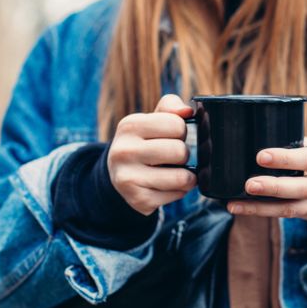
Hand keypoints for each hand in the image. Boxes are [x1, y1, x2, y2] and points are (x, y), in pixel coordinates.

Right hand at [107, 94, 196, 215]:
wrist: (118, 173)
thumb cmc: (144, 141)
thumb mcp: (152, 119)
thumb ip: (171, 107)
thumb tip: (188, 111)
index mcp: (129, 125)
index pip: (177, 125)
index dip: (180, 131)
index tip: (170, 136)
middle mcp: (124, 151)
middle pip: (180, 152)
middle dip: (183, 154)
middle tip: (172, 156)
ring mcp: (128, 178)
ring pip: (182, 177)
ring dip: (186, 175)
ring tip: (174, 171)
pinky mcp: (138, 200)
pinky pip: (177, 195)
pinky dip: (178, 191)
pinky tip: (166, 185)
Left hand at [226, 137, 306, 222]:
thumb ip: (302, 144)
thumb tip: (261, 134)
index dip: (286, 158)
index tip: (261, 155)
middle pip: (304, 190)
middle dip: (274, 188)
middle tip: (248, 184)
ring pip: (292, 210)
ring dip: (261, 209)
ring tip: (234, 205)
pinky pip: (288, 216)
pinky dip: (264, 212)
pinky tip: (243, 208)